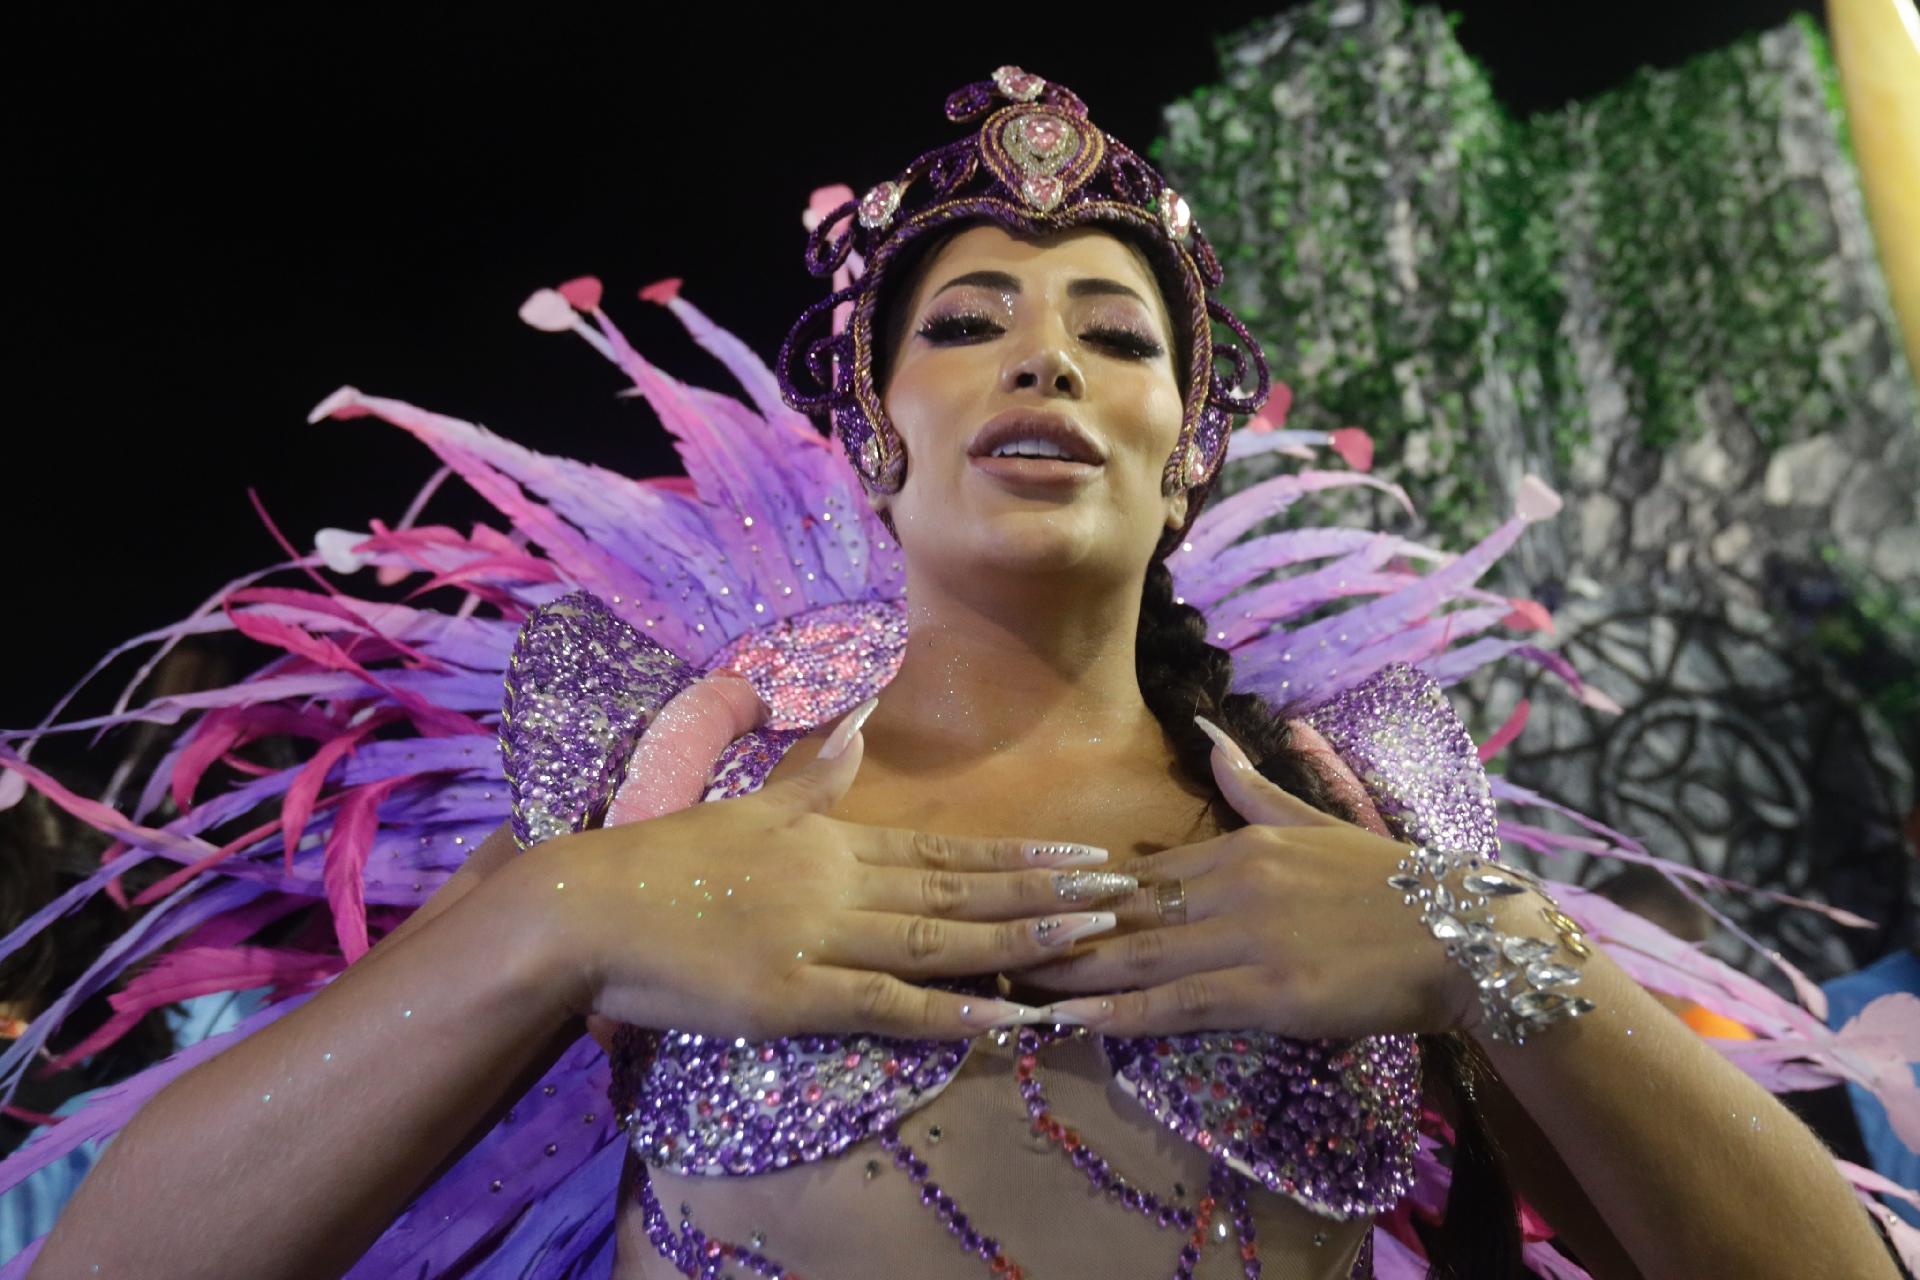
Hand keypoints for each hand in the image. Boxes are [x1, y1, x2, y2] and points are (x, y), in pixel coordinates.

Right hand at [479, 702, 1134, 1041]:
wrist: (589, 906)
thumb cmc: (664, 860)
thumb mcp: (747, 805)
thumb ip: (810, 771)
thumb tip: (855, 712)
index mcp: (833, 843)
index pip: (947, 851)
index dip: (1020, 857)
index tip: (1085, 856)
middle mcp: (842, 884)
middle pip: (963, 891)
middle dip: (1047, 894)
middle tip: (1124, 895)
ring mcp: (821, 938)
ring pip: (941, 940)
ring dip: (1021, 941)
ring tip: (1091, 940)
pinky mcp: (793, 994)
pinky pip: (884, 1005)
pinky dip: (948, 1014)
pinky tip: (1003, 1021)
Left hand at [1013, 720, 1477, 1038]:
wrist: (1465, 932)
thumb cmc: (1389, 883)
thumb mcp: (1314, 821)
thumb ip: (1251, 788)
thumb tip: (1208, 738)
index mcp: (1239, 848)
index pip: (1139, 872)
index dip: (1077, 892)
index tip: (1022, 900)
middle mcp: (1232, 886)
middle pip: (1123, 913)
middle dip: (1054, 932)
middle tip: (987, 945)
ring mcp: (1249, 938)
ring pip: (1139, 956)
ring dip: (1069, 972)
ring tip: (1006, 984)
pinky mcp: (1270, 990)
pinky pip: (1181, 1003)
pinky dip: (1122, 1011)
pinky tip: (1074, 1020)